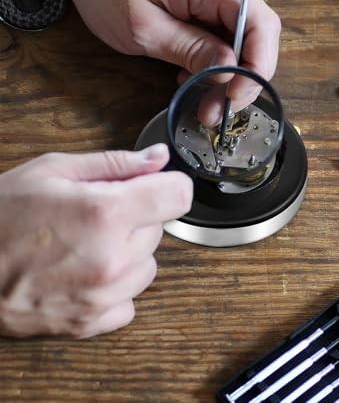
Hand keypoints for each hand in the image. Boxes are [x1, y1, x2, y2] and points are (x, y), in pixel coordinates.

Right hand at [0, 144, 192, 337]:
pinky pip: (129, 301)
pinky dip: (115, 287)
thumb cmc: (0, 215)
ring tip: (88, 244)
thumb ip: (117, 163)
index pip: (177, 196)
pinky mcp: (90, 323)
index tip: (159, 186)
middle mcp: (111, 259)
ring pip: (148, 265)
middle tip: (98, 214)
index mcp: (105, 213)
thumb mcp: (55, 170)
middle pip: (160, 229)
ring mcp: (102, 296)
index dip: (170, 186)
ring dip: (128, 253)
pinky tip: (85, 273)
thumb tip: (159, 158)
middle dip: (137, 217)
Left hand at [60, 0, 281, 124]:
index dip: (257, 66)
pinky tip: (195, 77)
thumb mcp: (145, 28)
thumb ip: (191, 49)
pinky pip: (226, 35)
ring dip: (229, 77)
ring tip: (206, 103)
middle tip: (217, 111)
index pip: (260, 24)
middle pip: (256, 37)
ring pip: (243, 41)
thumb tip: (228, 72)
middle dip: (242, 80)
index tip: (235, 96)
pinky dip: (217, 62)